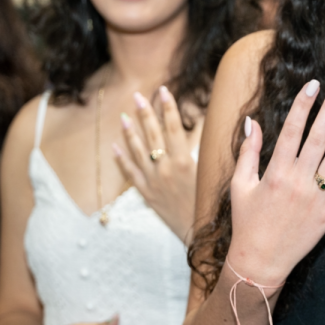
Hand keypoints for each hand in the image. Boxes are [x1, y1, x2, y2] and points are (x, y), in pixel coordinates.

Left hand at [113, 87, 196, 240]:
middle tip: (138, 96)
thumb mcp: (210, 175)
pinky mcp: (146, 194)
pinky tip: (115, 147)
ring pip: (138, 152)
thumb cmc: (210, 204)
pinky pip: (130, 173)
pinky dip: (121, 159)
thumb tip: (208, 133)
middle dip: (145, 113)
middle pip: (153, 135)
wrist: (199, 233)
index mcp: (185, 162)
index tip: (163, 91)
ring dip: (130, 132)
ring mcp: (153, 181)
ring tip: (124, 116)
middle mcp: (166, 168)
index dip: (168, 108)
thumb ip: (205, 154)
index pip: (173, 128)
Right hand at [226, 80, 324, 286]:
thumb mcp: (240, 185)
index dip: (303, 106)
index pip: (292, 130)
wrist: (260, 262)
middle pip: (318, 138)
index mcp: (275, 173)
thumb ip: (249, 152)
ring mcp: (316, 198)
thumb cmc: (248, 222)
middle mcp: (298, 182)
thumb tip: (252, 121)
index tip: (313, 85)